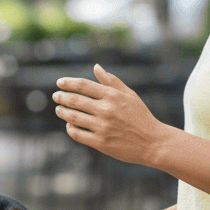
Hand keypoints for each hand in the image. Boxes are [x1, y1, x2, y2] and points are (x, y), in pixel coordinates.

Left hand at [54, 64, 171, 165]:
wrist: (153, 143)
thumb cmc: (141, 116)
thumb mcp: (129, 95)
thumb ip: (111, 81)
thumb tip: (96, 67)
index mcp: (113, 96)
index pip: (83, 85)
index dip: (68, 83)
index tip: (59, 83)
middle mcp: (106, 110)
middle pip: (75, 100)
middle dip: (61, 97)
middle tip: (56, 96)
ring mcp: (103, 127)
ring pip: (73, 117)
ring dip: (63, 112)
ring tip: (59, 110)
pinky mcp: (101, 143)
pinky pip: (78, 134)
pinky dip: (70, 129)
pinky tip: (69, 126)